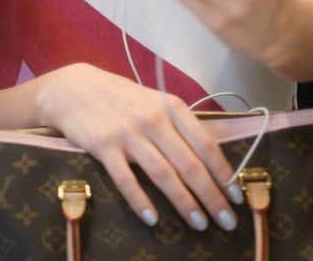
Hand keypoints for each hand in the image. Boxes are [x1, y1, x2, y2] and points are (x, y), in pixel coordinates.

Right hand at [36, 62, 240, 230]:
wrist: (76, 88)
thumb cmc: (121, 98)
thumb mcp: (155, 101)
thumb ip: (178, 125)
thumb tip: (208, 155)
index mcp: (171, 106)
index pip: (205, 143)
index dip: (223, 171)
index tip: (237, 195)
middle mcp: (154, 119)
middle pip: (189, 163)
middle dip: (211, 195)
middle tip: (227, 221)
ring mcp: (128, 132)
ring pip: (163, 174)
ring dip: (184, 202)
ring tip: (199, 224)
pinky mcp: (104, 146)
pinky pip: (125, 179)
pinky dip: (140, 200)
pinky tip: (152, 219)